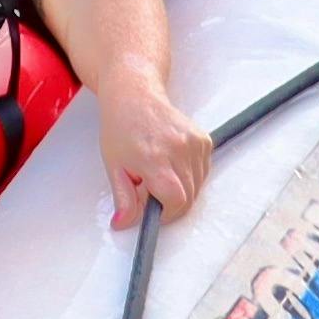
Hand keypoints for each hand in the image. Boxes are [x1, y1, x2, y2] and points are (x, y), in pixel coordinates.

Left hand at [94, 69, 212, 226]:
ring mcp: (194, 143)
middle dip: (171, 204)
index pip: (175, 201)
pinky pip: (203, 171)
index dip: (166, 214)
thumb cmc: (121, 127)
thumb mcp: (114, 167)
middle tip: (152, 191)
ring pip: (198, 186)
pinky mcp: (204, 139)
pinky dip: (191, 176)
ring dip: (182, 189)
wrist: (135, 95)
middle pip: (188, 197)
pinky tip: (173, 164)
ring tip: (160, 173)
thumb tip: (123, 224)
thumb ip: (123, 199)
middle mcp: (178, 149)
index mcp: (154, 158)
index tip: (154, 212)